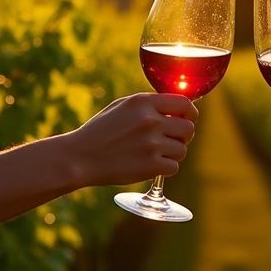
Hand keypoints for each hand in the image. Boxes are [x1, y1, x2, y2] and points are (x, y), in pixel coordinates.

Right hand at [66, 92, 198, 186]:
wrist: (80, 156)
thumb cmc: (101, 130)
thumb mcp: (123, 107)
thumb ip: (150, 104)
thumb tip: (178, 109)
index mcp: (144, 102)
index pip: (184, 103)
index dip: (190, 113)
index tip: (189, 119)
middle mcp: (150, 120)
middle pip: (188, 128)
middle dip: (183, 136)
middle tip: (170, 141)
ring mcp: (151, 143)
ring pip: (182, 150)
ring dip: (172, 153)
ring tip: (154, 154)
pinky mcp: (150, 165)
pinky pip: (174, 167)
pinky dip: (165, 168)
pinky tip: (150, 165)